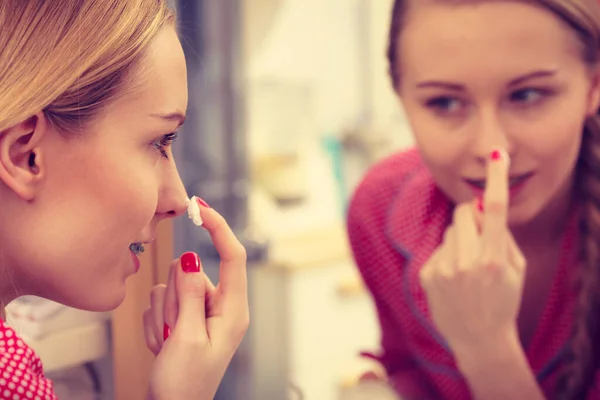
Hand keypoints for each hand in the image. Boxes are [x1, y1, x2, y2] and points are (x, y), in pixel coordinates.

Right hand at [143, 206, 248, 399]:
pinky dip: (157, 322)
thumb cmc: (184, 384)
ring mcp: (202, 312)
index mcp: (233, 310)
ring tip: (168, 342)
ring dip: (163, 314)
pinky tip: (163, 344)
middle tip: (173, 332)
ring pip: (173, 285)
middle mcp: (221, 306)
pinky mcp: (185, 317)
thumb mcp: (185, 337)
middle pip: (191, 272)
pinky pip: (162, 301)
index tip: (199, 207)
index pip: (232, 257)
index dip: (218, 228)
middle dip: (173, 298)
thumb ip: (189, 295)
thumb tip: (189, 257)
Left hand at [419, 149, 525, 355]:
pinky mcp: (427, 275)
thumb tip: (479, 206)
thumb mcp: (515, 269)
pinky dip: (447, 257)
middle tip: (480, 237)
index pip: (495, 210)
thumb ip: (500, 235)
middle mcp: (467, 263)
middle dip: (471, 216)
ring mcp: (444, 269)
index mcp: (494, 260)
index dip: (496, 178)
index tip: (497, 154)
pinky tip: (453, 280)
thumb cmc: (502, 299)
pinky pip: (438, 248)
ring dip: (460, 240)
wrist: (479, 339)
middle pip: (463, 213)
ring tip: (467, 269)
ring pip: (450, 231)